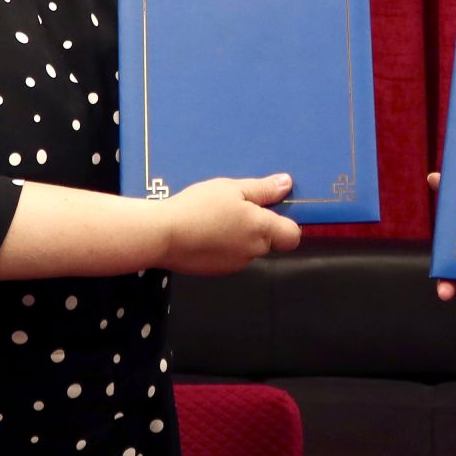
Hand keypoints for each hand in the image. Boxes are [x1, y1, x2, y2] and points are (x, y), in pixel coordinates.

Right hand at [159, 174, 300, 274]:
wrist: (163, 235)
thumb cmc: (199, 207)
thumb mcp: (232, 188)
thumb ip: (263, 189)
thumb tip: (287, 184)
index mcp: (262, 230)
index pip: (292, 236)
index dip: (286, 223)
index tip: (270, 209)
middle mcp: (253, 251)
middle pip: (268, 241)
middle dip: (257, 226)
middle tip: (234, 206)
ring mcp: (234, 265)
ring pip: (247, 248)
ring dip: (238, 235)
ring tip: (214, 217)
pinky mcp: (216, 271)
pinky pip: (229, 255)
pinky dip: (222, 245)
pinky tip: (204, 231)